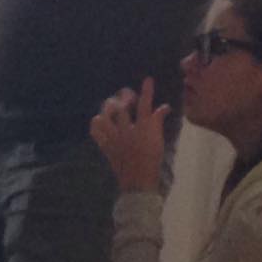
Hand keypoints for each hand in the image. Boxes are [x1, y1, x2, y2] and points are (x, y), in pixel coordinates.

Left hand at [89, 77, 169, 192]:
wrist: (139, 181)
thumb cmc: (152, 160)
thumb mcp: (159, 140)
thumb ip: (159, 121)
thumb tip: (164, 107)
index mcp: (144, 129)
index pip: (146, 106)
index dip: (147, 91)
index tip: (147, 79)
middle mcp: (128, 131)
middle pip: (122, 108)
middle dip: (124, 98)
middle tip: (126, 94)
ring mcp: (115, 138)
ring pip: (106, 117)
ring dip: (108, 109)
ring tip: (111, 105)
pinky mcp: (106, 146)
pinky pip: (96, 132)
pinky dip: (96, 124)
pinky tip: (99, 121)